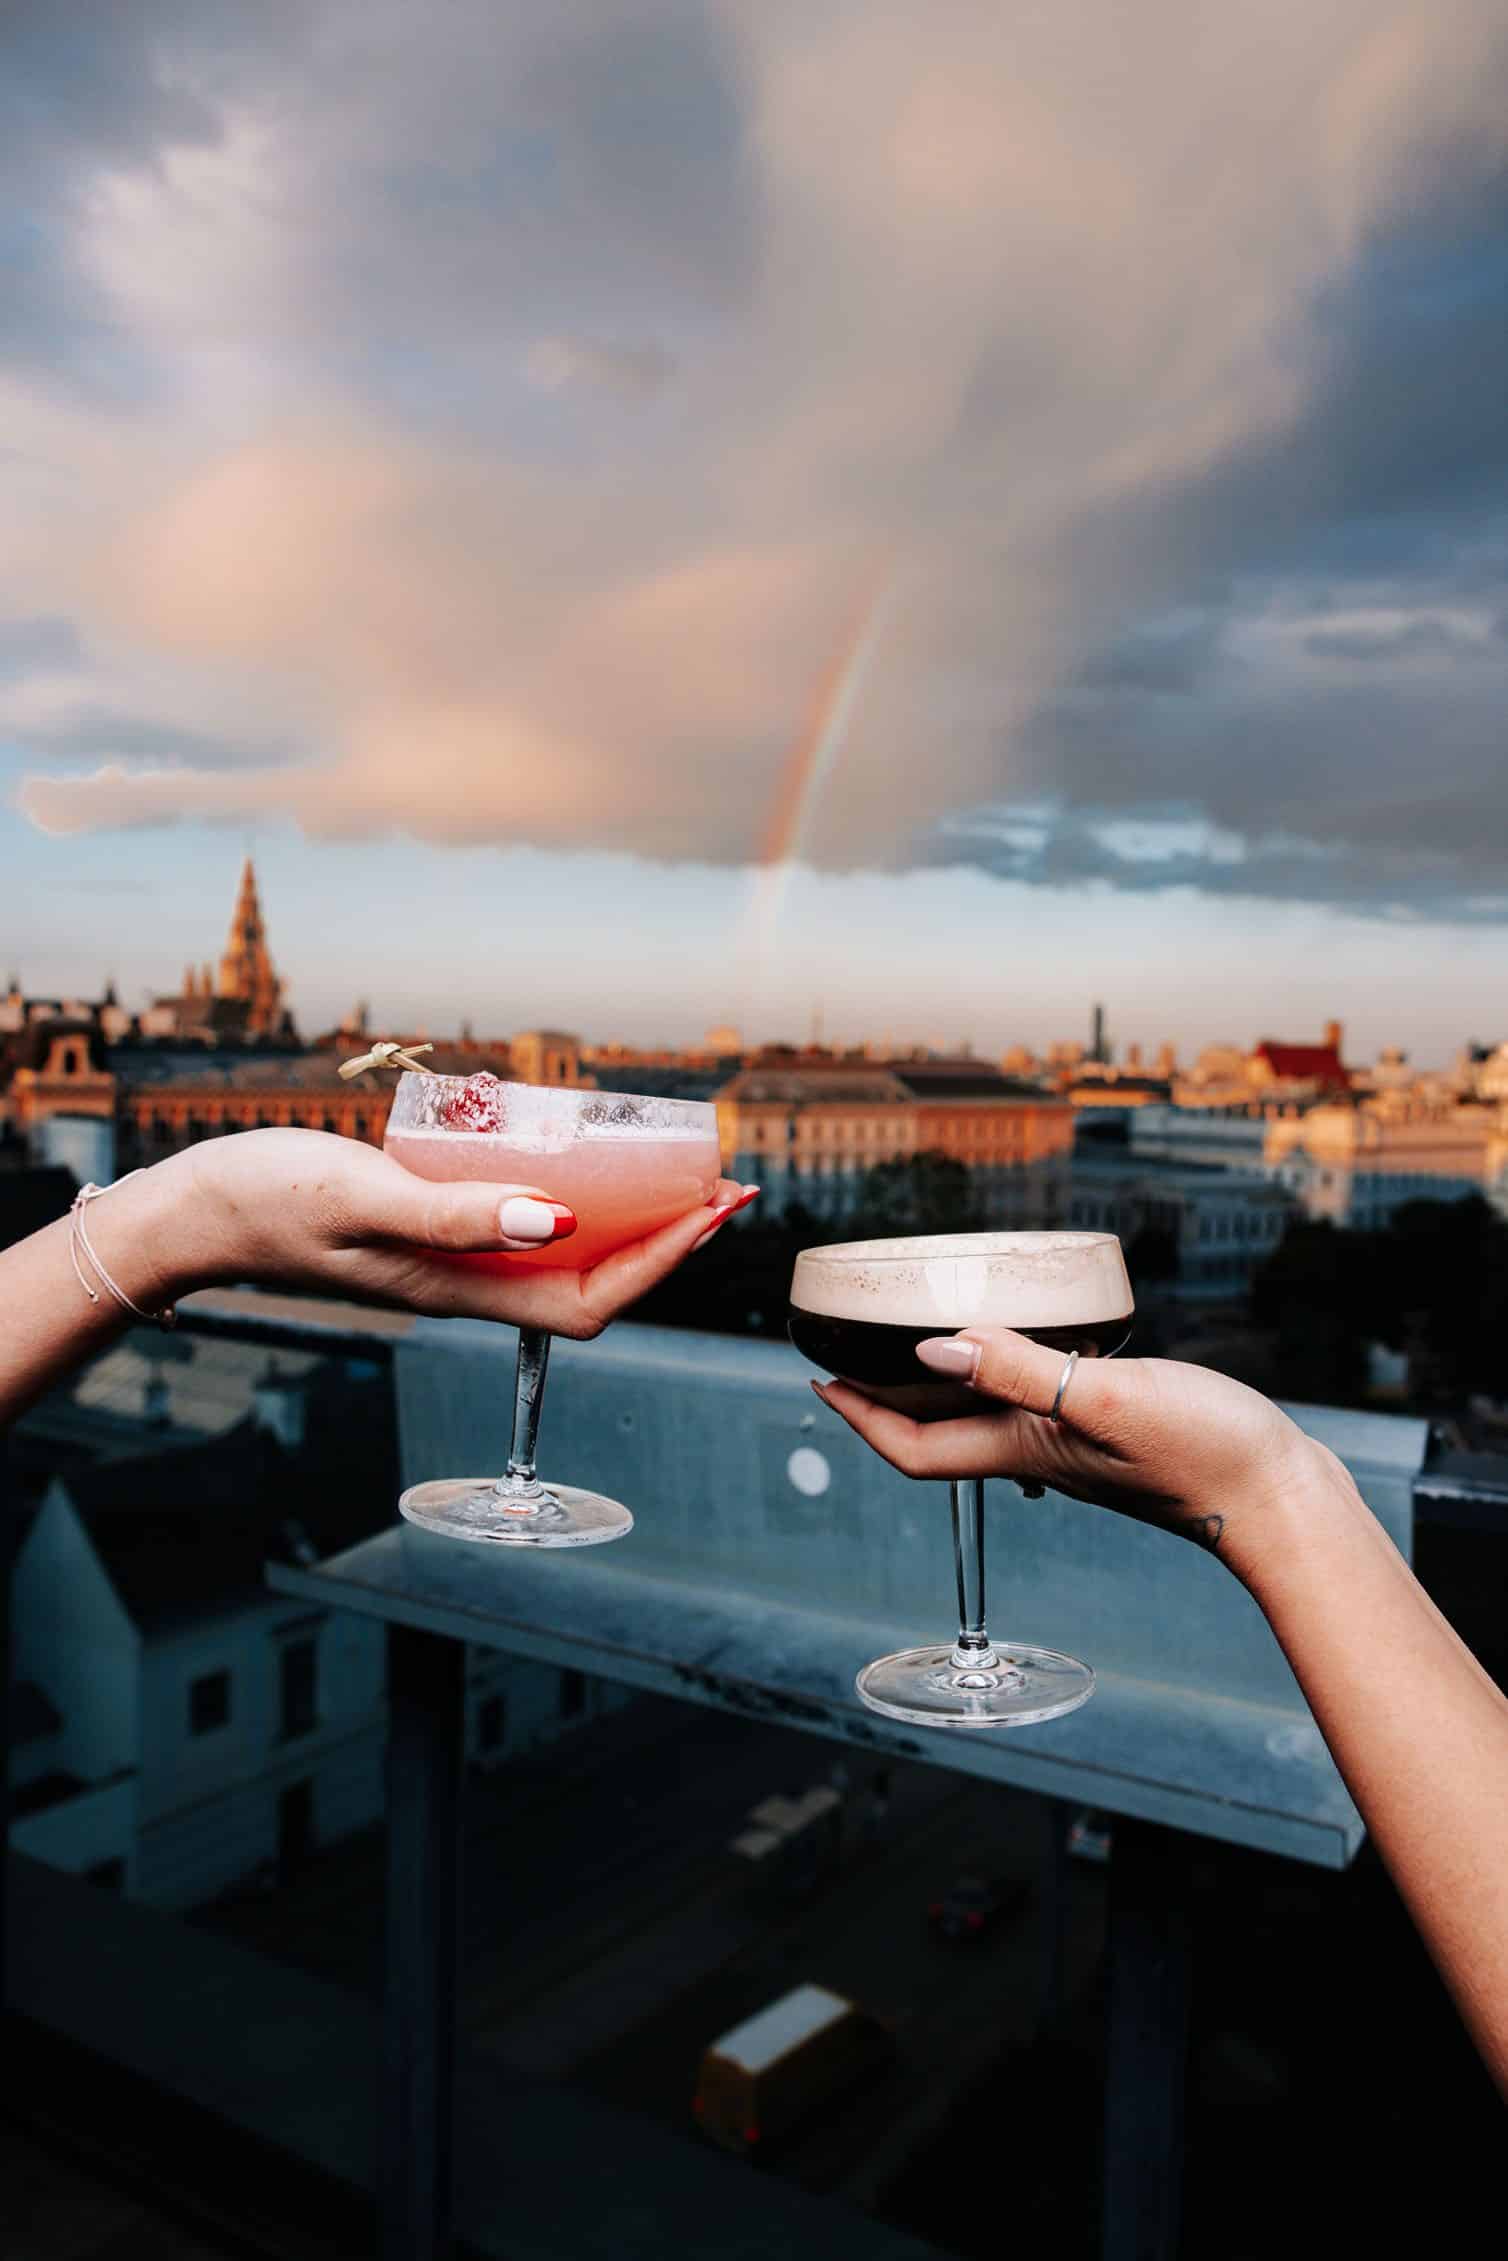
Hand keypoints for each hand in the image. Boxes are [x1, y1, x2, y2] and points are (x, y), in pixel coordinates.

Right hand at [141, 1130, 754, 1338]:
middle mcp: (467, 1282)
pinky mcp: (432, 1225)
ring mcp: (450, 1256)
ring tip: (679, 1172)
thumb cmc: (268, 1202)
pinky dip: (572, 1195)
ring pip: (563, 1251)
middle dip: (668, 1238)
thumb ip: (455, 1215)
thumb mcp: (364, 1197)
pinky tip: (584, 1159)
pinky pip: (523, 1221)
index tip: (713, 1210)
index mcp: (460, 1289)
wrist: (195, 1207)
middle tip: (724, 1183)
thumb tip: (561, 1222)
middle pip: (593, 1279)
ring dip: (629, 1218)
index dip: (663, 1262)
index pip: (591, 1300)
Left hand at [812, 1327, 1358, 1585]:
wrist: (1280, 1495)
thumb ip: (1020, 1370)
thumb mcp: (1105, 1398)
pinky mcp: (1109, 1430)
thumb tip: (933, 1349)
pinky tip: (1021, 1337)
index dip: (858, 1417)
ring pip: (983, 1414)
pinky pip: (1032, 1400)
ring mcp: (1071, 1444)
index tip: (818, 1380)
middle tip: (853, 1342)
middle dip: (885, 1392)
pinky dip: (1006, 1367)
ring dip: (941, 1379)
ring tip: (918, 1330)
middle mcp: (1035, 1450)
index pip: (912, 1447)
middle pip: (937, 1429)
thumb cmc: (1202, 1452)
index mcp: (1021, 1447)